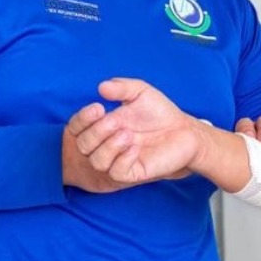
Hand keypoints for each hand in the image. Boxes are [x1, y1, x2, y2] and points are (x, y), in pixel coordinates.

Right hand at [67, 78, 203, 184]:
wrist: (183, 130)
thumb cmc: (159, 112)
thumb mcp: (140, 93)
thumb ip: (121, 88)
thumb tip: (102, 87)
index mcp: (102, 126)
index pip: (77, 128)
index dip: (82, 119)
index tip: (98, 108)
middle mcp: (106, 144)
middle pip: (83, 146)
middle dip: (96, 133)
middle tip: (116, 121)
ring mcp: (119, 160)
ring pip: (97, 162)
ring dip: (109, 147)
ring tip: (128, 134)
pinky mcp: (134, 172)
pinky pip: (117, 173)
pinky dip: (123, 160)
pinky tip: (135, 148)